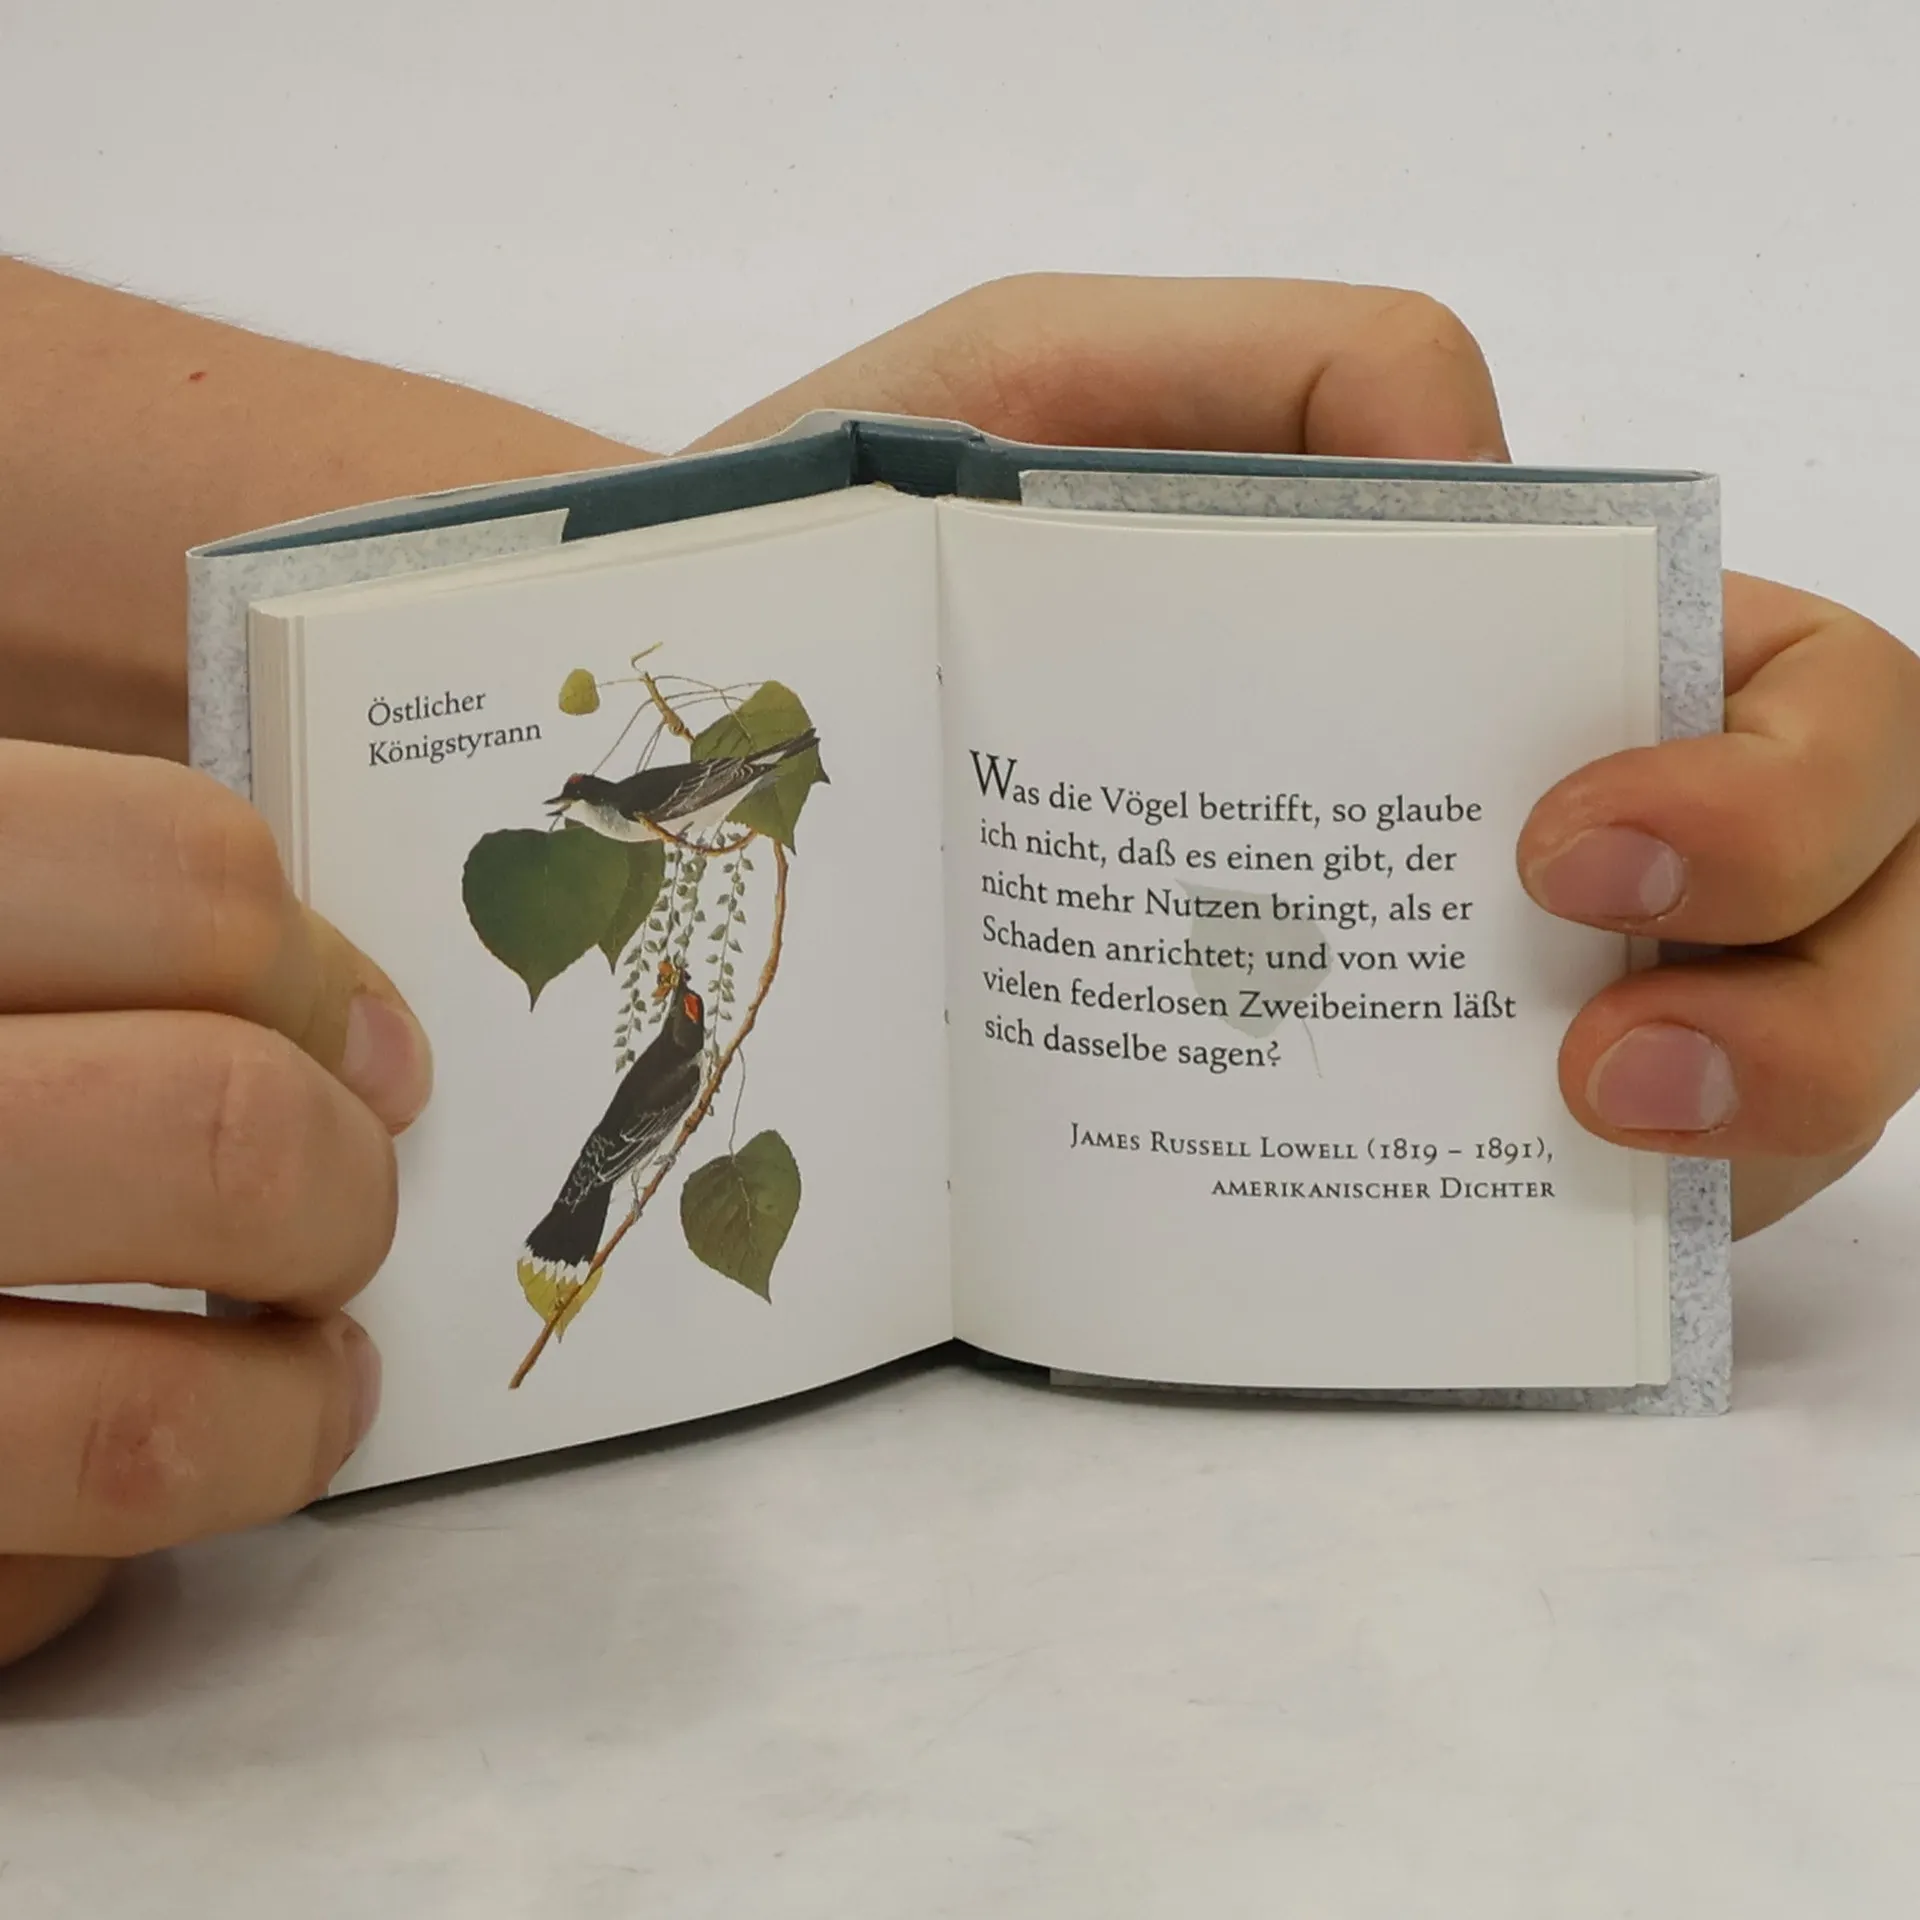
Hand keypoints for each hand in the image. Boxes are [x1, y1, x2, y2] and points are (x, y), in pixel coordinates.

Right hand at [0, 741, 431, 1664]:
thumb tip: (334, 1024)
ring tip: (307, 1379)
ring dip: (286, 1412)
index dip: (314, 971)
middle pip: (211, 1136)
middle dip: (339, 1190)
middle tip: (340, 1209)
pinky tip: (67, 1499)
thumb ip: (25, 901)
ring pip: (145, 1428)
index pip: (174, 879)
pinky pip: (6, 1597)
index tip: (363, 1046)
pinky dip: (82, 1558)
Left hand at [695, 272, 1915, 1237]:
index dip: (1784, 780)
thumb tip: (1498, 490)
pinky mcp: (1360, 1145)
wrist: (721, 755)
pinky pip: (1567, 1215)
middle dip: (1820, 990)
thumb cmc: (882, 555)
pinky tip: (1475, 1214)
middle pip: (1856, 899)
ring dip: (1768, 1116)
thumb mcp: (1043, 383)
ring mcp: (1463, 1001)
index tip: (1565, 845)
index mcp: (1507, 651)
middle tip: (1603, 1053)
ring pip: (1775, 1071)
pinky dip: (1594, 1232)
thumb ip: (1287, 366)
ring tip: (1577, 1124)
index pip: (1798, 695)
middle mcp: (1530, 830)